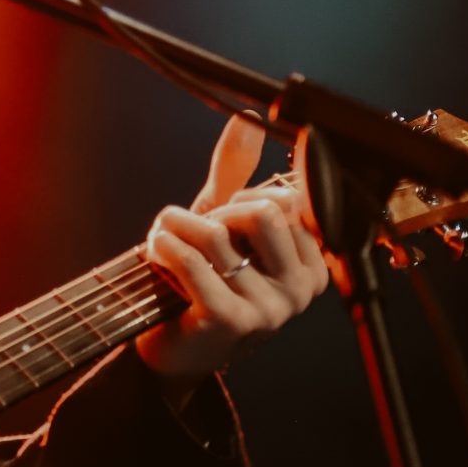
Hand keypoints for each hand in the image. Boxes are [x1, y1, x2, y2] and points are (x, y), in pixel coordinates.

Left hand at [133, 114, 330, 388]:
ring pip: (219, 232)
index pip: (287, 199)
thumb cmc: (200, 281)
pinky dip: (162, 246)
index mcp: (312, 265)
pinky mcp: (231, 321)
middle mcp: (301, 290)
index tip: (224, 222)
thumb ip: (236, 173)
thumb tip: (248, 119)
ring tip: (165, 242)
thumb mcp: (221, 222)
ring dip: (176, 227)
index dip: (242, 200)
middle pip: (262, 210)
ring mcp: (271, 310)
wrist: (171, 347)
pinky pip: (192, 259)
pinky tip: (155, 255)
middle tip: (196, 234)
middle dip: (217, 211)